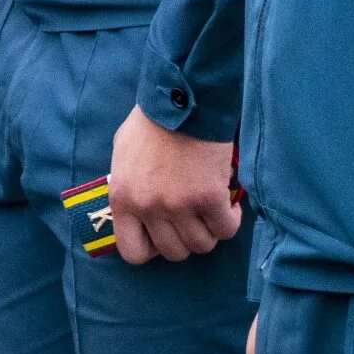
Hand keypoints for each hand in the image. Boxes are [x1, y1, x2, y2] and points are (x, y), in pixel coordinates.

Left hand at [107, 105, 240, 263]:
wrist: (182, 101)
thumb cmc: (151, 123)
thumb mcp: (122, 154)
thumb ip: (127, 186)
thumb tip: (137, 211)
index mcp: (123, 198)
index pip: (133, 252)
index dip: (152, 249)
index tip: (165, 235)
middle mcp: (148, 207)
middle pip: (174, 252)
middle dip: (186, 239)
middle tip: (194, 218)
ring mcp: (178, 205)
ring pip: (202, 245)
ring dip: (210, 230)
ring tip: (211, 209)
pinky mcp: (209, 198)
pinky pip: (226, 229)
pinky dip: (231, 219)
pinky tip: (228, 203)